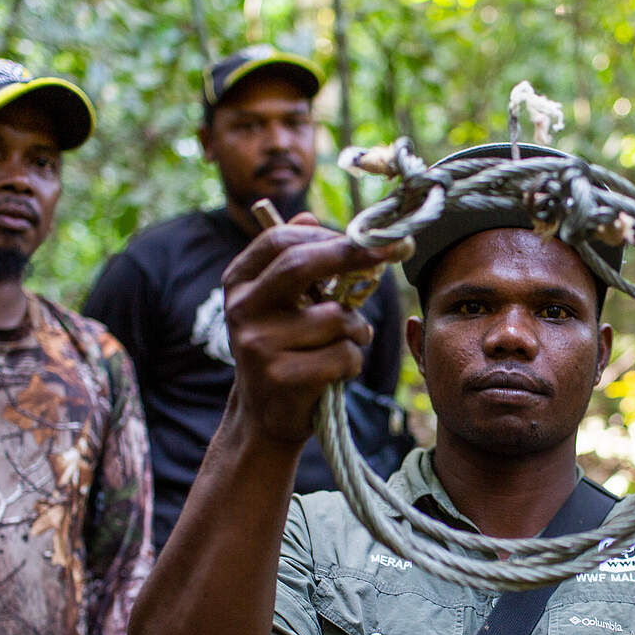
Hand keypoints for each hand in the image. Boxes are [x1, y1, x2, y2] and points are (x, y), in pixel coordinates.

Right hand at [220, 213, 399, 445]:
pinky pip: (343, 355)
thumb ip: (294, 264)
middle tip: (395, 251)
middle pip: (301, 266)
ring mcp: (259, 345)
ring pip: (336, 318)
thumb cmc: (284, 350)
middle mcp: (242, 310)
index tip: (373, 236)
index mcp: (240, 283)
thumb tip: (311, 219)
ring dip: (358, 331)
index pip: (280, 241)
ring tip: (346, 344)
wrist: (264, 416)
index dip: (329, 235)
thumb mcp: (281, 305)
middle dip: (355, 256)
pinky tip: (337, 373)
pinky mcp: (282, 378)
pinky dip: (353, 362)